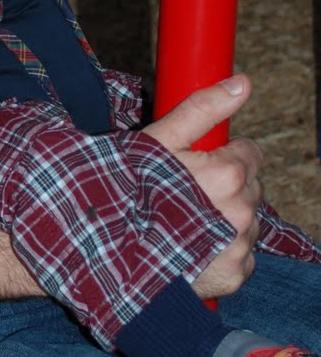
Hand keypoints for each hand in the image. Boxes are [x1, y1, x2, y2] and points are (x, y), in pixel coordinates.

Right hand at [143, 74, 261, 298]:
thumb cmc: (127, 189)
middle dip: (226, 185)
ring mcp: (240, 246)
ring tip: (183, 220)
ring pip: (247, 219)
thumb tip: (243, 82)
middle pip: (251, 186)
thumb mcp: (158, 140)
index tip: (196, 163)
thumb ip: (203, 108)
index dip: (222, 153)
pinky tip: (191, 245)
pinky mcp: (235, 275)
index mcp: (228, 172)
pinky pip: (241, 253)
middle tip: (183, 192)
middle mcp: (242, 211)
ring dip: (225, 217)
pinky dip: (223, 249)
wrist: (106, 251)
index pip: (250, 152)